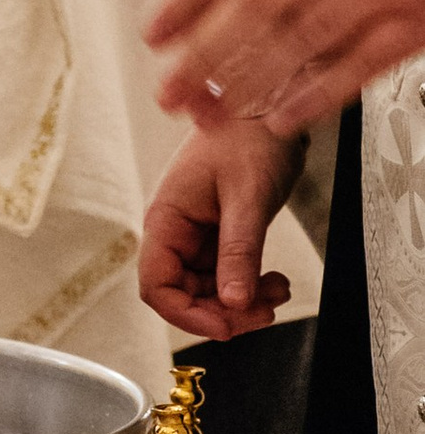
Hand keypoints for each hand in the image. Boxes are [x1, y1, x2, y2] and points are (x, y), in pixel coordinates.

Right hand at [135, 117, 302, 341]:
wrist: (268, 106)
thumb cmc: (248, 137)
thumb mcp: (246, 199)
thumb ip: (238, 252)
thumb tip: (233, 302)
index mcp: (166, 218)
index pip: (156, 284)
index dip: (186, 314)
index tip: (226, 326)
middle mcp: (175, 229)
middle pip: (183, 293)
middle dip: (223, 311)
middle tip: (263, 313)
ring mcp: (196, 232)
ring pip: (208, 287)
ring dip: (241, 300)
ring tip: (276, 292)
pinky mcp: (218, 232)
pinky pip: (226, 272)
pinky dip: (250, 284)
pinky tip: (273, 280)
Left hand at [147, 0, 424, 127]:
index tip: (155, 33)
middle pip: (260, 2)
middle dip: (206, 52)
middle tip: (171, 89)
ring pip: (305, 38)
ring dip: (253, 81)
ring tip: (216, 110)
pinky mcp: (417, 20)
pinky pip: (361, 65)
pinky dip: (318, 95)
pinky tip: (284, 116)